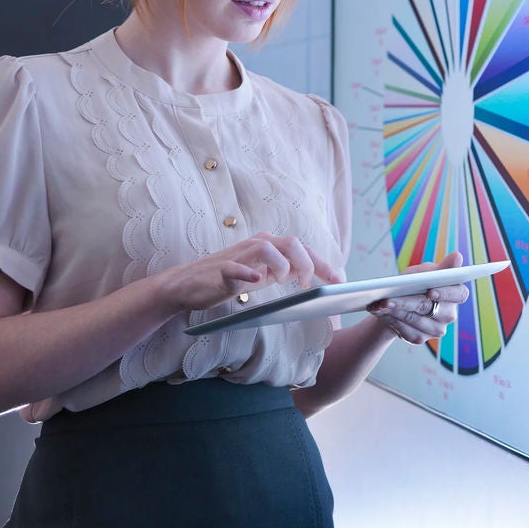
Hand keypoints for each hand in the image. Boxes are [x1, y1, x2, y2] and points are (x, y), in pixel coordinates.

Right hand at [161, 232, 342, 314]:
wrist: (188, 284)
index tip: (340, 281)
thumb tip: (314, 277)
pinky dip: (247, 273)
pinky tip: (256, 280)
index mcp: (269, 245)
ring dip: (282, 265)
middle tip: (310, 285)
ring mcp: (238, 256)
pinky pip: (235, 268)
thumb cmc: (229, 279)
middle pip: (290, 243)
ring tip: (284, 282)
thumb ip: (285, 271)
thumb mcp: (262, 274)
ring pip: (267, 248)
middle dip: (308, 263)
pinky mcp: (220, 270)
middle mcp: (256, 244)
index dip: (324, 263)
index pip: (302, 249)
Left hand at [368, 251, 468, 343]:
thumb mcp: (425, 272)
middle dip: (406, 302)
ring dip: (394, 311)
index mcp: (456, 294)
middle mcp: (449, 314)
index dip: (445, 293)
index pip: (459, 294)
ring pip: (414, 320)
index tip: (430, 292)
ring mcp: (436, 329)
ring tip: (379, 304)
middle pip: (428, 308)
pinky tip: (381, 312)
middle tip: (387, 298)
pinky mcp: (421, 338)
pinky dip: (391, 320)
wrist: (398, 303)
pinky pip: (406, 331)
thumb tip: (458, 257)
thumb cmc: (415, 284)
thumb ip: (442, 267)